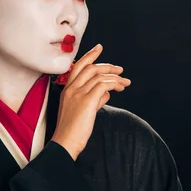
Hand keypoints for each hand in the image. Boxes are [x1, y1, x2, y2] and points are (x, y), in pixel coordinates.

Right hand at [51, 44, 130, 159]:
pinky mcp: (87, 100)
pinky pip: (104, 85)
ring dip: (115, 78)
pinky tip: (118, 89)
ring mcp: (78, 93)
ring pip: (99, 76)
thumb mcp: (81, 110)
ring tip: (124, 83)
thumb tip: (106, 93)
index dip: (90, 55)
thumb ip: (93, 98)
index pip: (79, 66)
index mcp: (67, 89)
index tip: (99, 48)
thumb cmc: (72, 130)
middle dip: (108, 66)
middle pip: (91, 67)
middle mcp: (72, 88)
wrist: (66, 142)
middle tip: (120, 70)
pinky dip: (113, 85)